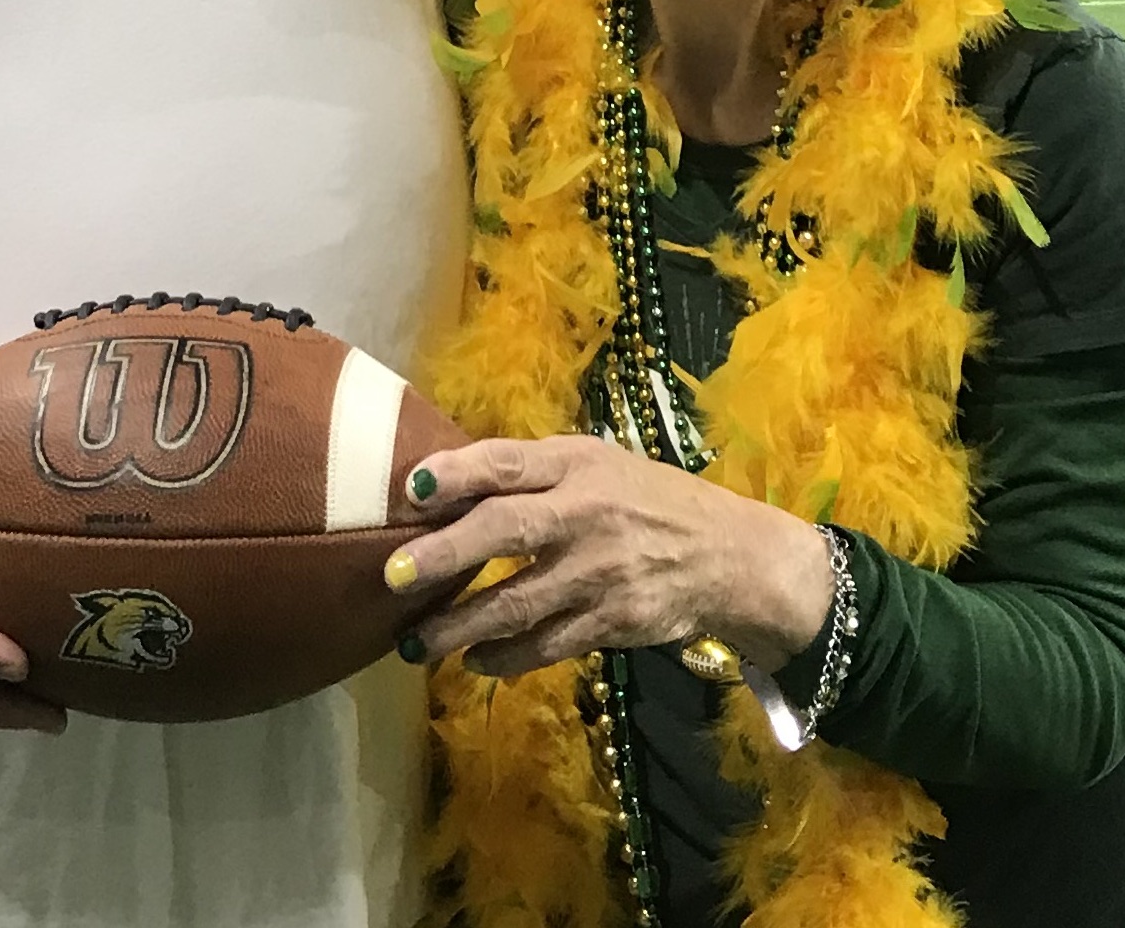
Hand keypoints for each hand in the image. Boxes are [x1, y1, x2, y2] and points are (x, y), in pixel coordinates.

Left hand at [385, 436, 832, 680]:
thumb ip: (534, 473)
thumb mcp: (599, 465)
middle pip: (506, 529)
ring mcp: (600, 572)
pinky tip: (475, 662)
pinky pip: (546, 645)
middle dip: (445, 553)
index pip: (509, 462)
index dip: (457, 473)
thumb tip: (444, 485)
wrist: (731, 557)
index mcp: (578, 464)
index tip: (410, 490)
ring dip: (459, 627)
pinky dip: (505, 657)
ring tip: (413, 644)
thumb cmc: (647, 500)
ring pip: (517, 603)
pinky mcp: (613, 622)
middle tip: (394, 576)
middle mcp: (587, 513)